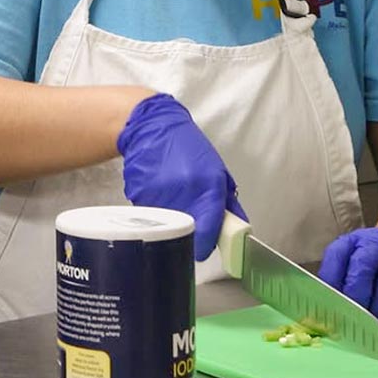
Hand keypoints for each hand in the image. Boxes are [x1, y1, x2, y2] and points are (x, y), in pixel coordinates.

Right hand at [117, 93, 245, 260]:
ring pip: (166, 225)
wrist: (152, 128)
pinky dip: (155, 210)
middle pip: (186, 232)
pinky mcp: (139, 195)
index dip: (206, 246)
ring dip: (171, 220)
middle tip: (189, 220)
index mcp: (208, 187)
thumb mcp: (218, 171)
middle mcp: (184, 193)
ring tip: (172, 198)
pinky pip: (149, 214)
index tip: (204, 249)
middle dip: (189, 232)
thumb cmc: (188, 148)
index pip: (208, 232)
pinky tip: (158, 192)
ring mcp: (159, 195)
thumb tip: (238, 232)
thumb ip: (229, 204)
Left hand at [319, 227, 377, 324]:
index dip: (331, 280)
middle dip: (356, 294)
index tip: (328, 303)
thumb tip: (328, 308)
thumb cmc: (372, 262)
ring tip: (372, 323)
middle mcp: (374, 245)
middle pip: (363, 265)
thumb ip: (340, 280)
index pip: (336, 256)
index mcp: (351, 242)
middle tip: (351, 316)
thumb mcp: (351, 262)